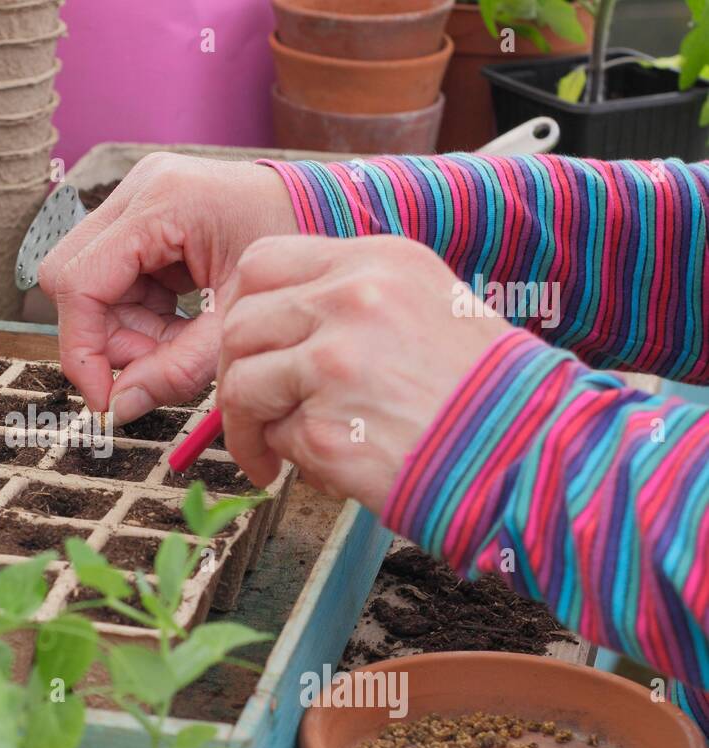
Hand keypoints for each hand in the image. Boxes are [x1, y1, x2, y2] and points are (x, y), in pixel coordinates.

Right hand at [39, 154, 296, 421]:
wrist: (330, 214)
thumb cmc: (293, 261)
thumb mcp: (237, 322)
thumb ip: (179, 367)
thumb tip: (121, 408)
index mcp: (162, 202)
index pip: (79, 282)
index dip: (81, 348)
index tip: (105, 398)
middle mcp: (139, 189)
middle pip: (70, 278)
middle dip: (103, 337)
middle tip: (150, 369)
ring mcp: (138, 198)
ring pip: (87, 283)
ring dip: (123, 329)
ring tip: (178, 344)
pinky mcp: (143, 214)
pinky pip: (112, 278)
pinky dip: (138, 314)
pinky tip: (178, 323)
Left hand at [217, 234, 510, 512]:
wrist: (534, 452)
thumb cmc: (487, 392)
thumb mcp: (426, 304)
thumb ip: (351, 302)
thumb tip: (276, 326)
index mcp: (376, 261)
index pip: (262, 262)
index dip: (242, 307)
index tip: (247, 344)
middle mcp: (351, 300)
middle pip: (239, 323)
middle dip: (233, 373)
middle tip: (247, 408)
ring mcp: (334, 364)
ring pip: (242, 384)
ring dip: (247, 425)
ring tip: (270, 452)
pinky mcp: (325, 429)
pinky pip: (275, 439)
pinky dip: (289, 458)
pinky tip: (328, 466)